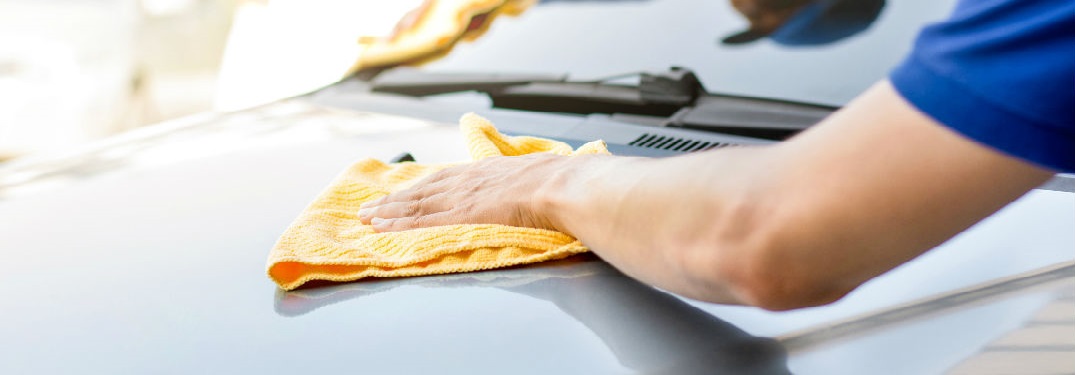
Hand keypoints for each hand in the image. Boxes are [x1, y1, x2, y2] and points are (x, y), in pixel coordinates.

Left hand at [357, 153, 580, 232]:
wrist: (562, 185)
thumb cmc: (559, 182)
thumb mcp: (538, 173)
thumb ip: (527, 182)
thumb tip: (536, 186)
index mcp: (487, 170)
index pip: (444, 179)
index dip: (420, 188)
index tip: (402, 193)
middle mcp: (469, 180)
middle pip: (422, 191)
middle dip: (393, 200)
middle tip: (369, 207)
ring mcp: (464, 197)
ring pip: (416, 205)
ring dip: (388, 212)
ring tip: (365, 219)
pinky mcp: (462, 214)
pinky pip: (423, 221)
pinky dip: (399, 224)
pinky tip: (382, 228)